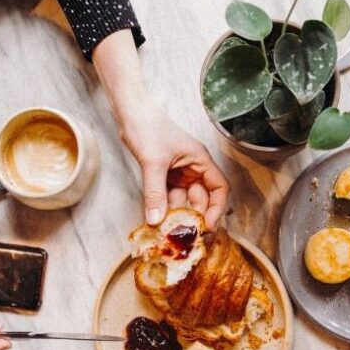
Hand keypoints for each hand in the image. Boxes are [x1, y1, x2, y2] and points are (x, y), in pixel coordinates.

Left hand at [120, 101, 228, 229]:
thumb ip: (155, 192)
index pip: (219, 188)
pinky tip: (158, 220)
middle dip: (196, 217)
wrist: (130, 113)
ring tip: (170, 233)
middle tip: (187, 236)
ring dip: (178, 216)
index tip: (207, 226)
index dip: (217, 209)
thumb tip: (156, 220)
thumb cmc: (147, 127)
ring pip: (184, 200)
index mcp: (200, 160)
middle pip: (202, 199)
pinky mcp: (165, 176)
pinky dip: (165, 209)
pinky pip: (169, 197)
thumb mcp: (152, 161)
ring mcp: (179, 173)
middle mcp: (194, 168)